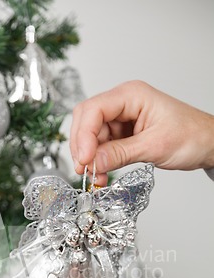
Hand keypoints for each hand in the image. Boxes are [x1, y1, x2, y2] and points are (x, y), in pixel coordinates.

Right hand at [71, 80, 213, 183]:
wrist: (207, 144)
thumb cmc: (192, 135)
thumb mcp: (155, 146)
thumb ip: (120, 153)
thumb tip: (93, 162)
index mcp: (132, 95)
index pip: (94, 110)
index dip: (84, 135)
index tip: (85, 160)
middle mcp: (123, 103)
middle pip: (87, 121)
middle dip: (82, 147)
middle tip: (85, 170)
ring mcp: (121, 118)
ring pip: (91, 136)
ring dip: (90, 158)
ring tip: (96, 177)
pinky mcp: (122, 133)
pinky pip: (101, 146)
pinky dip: (98, 161)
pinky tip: (101, 173)